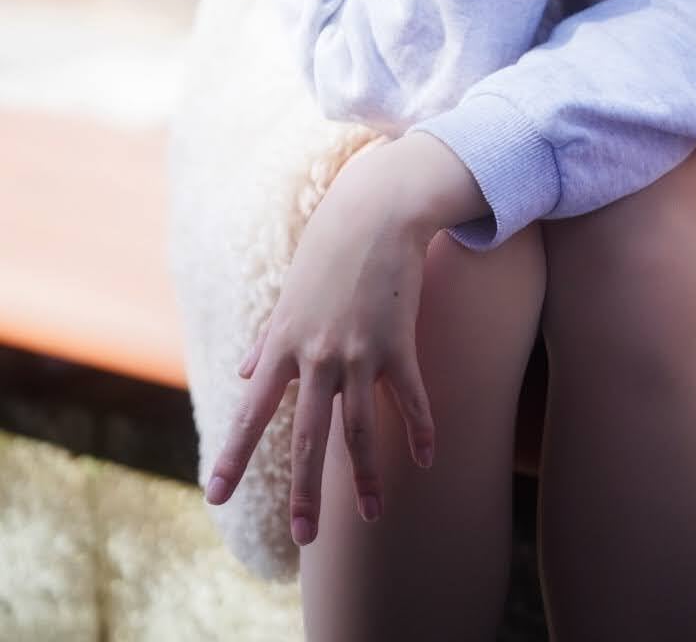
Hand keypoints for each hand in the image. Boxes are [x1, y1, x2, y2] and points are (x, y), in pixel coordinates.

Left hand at [204, 150, 435, 543]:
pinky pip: (410, 398)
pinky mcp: (398, 342)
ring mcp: (359, 352)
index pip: (251, 412)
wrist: (377, 211)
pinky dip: (420, 430)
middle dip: (306, 490)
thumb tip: (246, 371)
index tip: (215, 498)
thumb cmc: (329, 249)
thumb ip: (269, 339)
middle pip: (308, 436)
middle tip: (302, 537)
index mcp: (283, 344)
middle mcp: (317, 355)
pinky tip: (426, 459)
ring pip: (361, 429)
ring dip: (367, 477)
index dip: (234, 457)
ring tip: (370, 516)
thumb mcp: (290, 294)